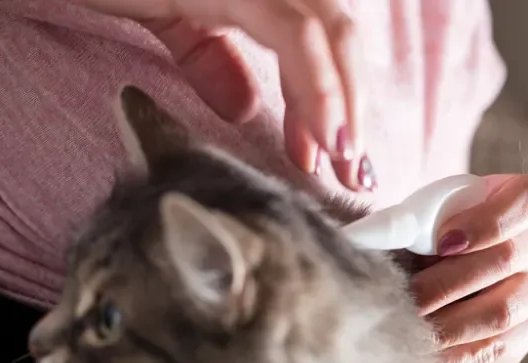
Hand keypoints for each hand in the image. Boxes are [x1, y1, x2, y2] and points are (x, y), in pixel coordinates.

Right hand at [72, 0, 373, 191]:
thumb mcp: (171, 22)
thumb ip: (209, 56)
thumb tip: (243, 106)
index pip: (319, 39)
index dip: (334, 98)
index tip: (331, 157)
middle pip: (340, 36)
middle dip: (354, 108)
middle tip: (356, 174)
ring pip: (330, 32)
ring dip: (345, 103)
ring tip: (345, 163)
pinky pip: (292, 32)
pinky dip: (317, 86)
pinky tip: (323, 137)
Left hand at [411, 175, 527, 362]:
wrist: (448, 269)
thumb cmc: (434, 233)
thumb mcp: (427, 214)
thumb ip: (411, 220)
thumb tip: (373, 239)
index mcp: (522, 203)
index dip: (487, 221)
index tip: (442, 240)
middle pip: (507, 259)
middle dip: (447, 282)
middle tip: (406, 298)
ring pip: (502, 312)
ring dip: (448, 326)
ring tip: (409, 330)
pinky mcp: (526, 334)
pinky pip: (496, 352)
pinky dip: (455, 359)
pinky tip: (422, 359)